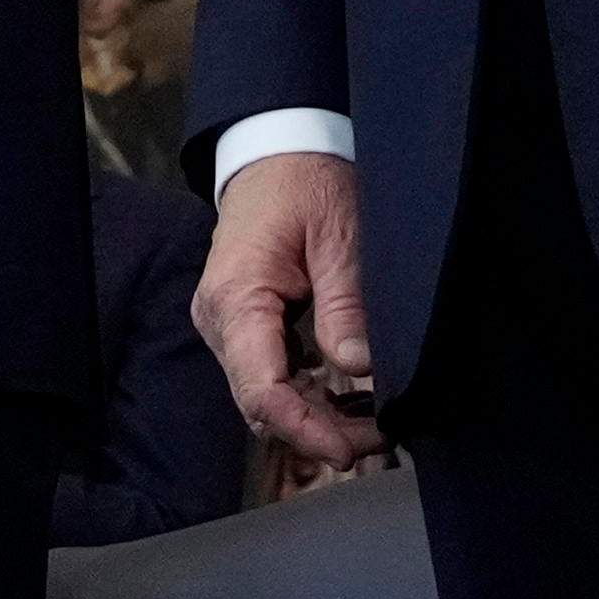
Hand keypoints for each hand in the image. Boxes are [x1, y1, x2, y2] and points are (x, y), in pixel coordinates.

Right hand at [193, 151, 383, 469]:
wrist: (277, 149)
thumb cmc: (304, 180)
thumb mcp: (339, 232)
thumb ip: (346, 302)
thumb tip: (358, 366)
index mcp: (236, 298)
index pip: (260, 388)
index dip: (302, 428)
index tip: (347, 448)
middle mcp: (221, 320)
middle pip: (262, 402)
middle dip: (316, 430)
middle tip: (378, 438)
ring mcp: (229, 325)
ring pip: (267, 394)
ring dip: (315, 416)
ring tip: (372, 425)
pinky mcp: (246, 324)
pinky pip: (272, 373)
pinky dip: (308, 393)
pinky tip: (348, 401)